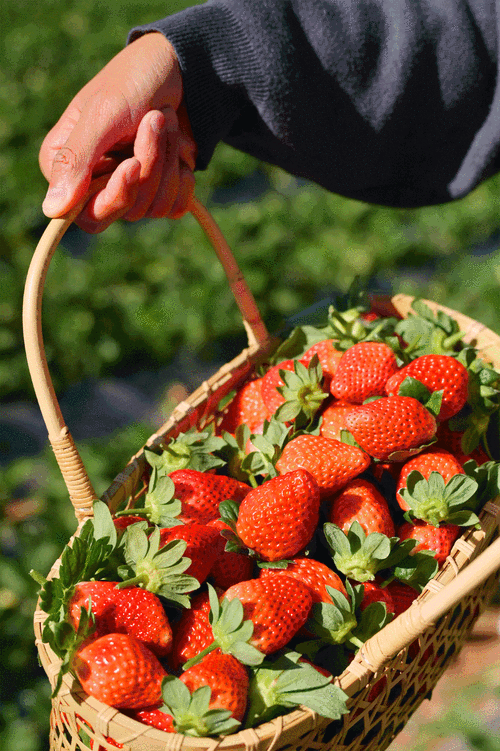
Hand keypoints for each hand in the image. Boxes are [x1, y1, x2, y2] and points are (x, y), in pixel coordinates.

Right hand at [39, 32, 196, 231]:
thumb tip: (51, 210)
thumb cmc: (134, 81)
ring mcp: (131, 190)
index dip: (115, 196)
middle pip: (126, 211)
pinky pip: (175, 207)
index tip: (133, 164)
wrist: (181, 67)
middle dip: (149, 167)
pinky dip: (183, 175)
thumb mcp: (102, 114)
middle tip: (156, 121)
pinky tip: (179, 145)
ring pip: (154, 208)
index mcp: (68, 167)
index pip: (87, 215)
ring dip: (168, 161)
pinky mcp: (161, 190)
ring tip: (166, 120)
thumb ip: (75, 160)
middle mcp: (96, 184)